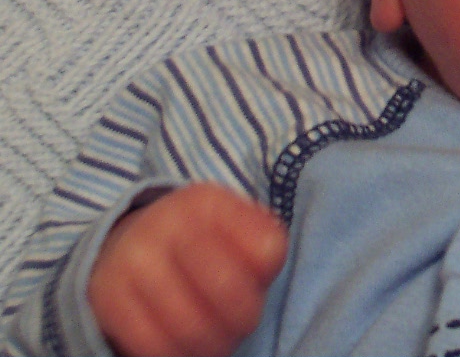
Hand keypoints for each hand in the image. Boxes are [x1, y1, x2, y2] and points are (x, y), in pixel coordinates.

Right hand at [88, 182, 288, 356]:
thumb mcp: (236, 228)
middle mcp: (166, 221)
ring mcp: (132, 258)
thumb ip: (265, 242)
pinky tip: (184, 350)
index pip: (265, 250)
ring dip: (212, 345)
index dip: (266, 280)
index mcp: (207, 201)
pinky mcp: (106, 296)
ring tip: (214, 340)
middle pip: (230, 291)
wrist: (127, 245)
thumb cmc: (201, 244)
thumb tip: (269, 255)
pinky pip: (153, 346)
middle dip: (242, 320)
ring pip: (192, 326)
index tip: (256, 284)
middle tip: (238, 326)